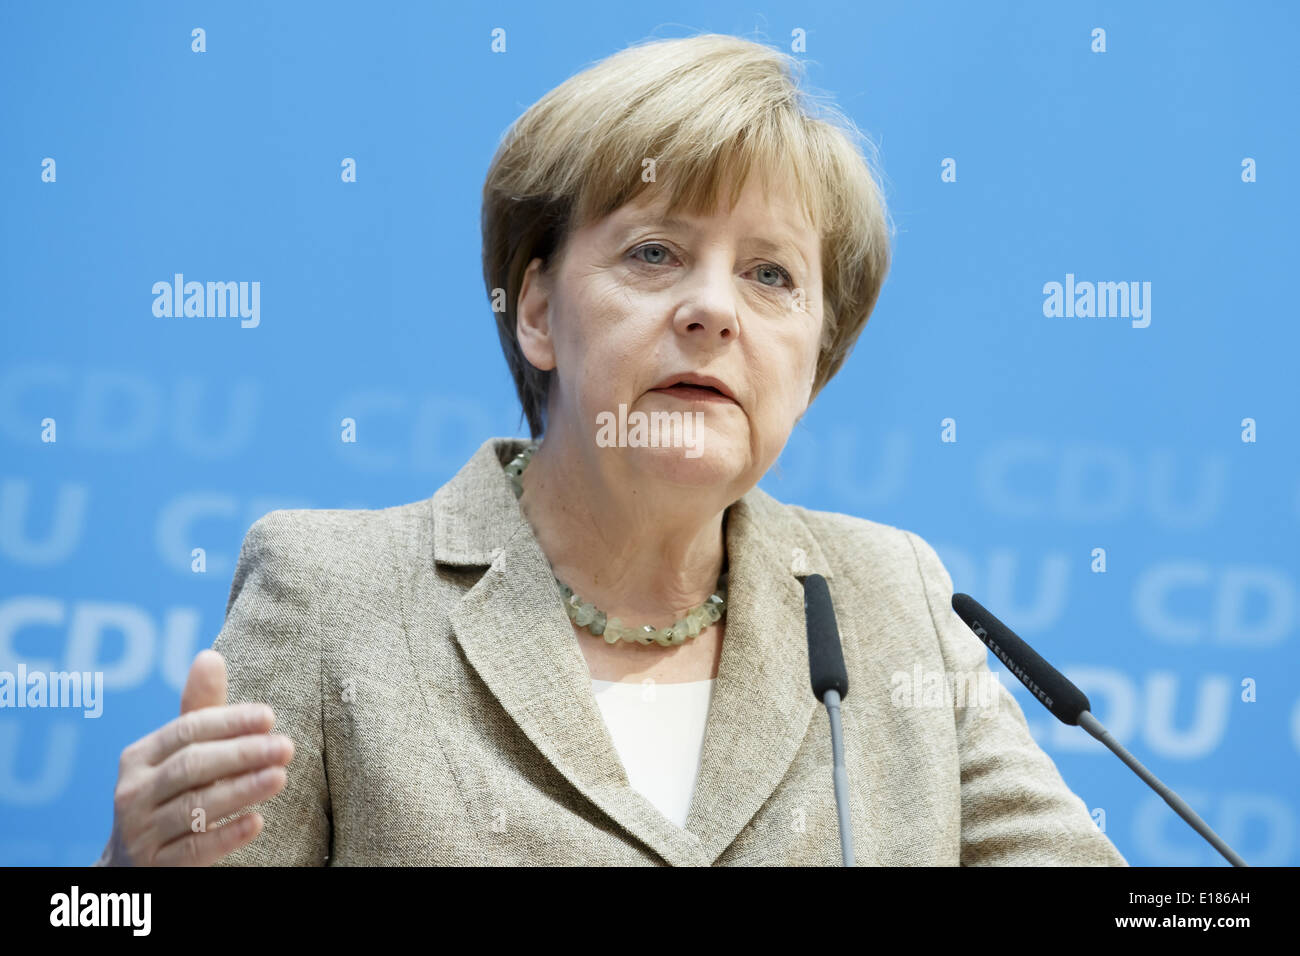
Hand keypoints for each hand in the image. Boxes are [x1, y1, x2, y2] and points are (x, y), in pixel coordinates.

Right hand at [95, 649, 293, 865]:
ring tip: (279, 777)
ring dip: (240, 791)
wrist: (129, 865)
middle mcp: (133, 793)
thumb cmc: (168, 793)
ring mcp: (141, 833)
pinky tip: (257, 822)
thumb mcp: (177, 755)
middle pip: (191, 767)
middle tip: (285, 746)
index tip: (269, 716)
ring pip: (194, 808)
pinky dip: (226, 836)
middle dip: (241, 754)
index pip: (186, 731)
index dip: (228, 722)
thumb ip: (198, 711)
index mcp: (139, 758)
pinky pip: (194, 851)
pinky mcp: (156, 867)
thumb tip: (210, 656)